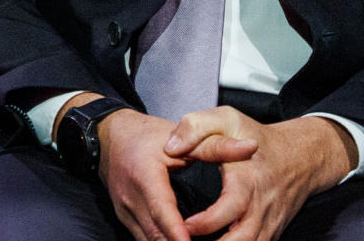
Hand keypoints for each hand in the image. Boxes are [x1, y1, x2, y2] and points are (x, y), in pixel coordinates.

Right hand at [97, 106, 251, 240]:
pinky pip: (145, 239)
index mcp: (144, 175)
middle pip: (154, 233)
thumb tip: (251, 148)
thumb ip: (217, 144)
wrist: (111, 139)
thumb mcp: (183, 133)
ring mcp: (125, 213)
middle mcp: (131, 199)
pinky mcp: (125, 220)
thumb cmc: (149, 135)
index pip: (161, 209)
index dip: (176, 230)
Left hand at [164, 106, 354, 239]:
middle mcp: (259, 207)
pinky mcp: (270, 235)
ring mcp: (267, 224)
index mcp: (247, 181)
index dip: (204, 224)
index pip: (229, 209)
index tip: (183, 225)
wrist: (301, 156)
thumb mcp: (228, 120)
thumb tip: (171, 147)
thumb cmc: (257, 138)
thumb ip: (197, 127)